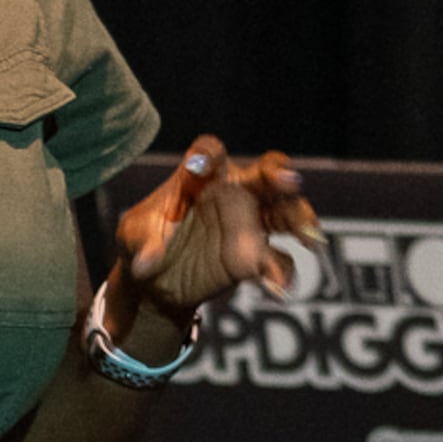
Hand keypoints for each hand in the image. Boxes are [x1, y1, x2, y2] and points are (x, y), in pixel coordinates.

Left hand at [105, 135, 318, 340]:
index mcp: (200, 177)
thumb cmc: (144, 244)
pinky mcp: (254, 258)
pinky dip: (281, 273)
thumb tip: (146, 262)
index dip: (208, 155)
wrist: (154, 283)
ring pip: (285, 212)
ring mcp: (249, 224)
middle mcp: (232, 194)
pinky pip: (277, 260)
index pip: (209, 153)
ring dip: (301, 220)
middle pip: (265, 173)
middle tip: (289, 182)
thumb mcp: (133, 237)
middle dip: (279, 174)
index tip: (202, 165)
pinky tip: (279, 288)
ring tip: (309, 238)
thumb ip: (143, 241)